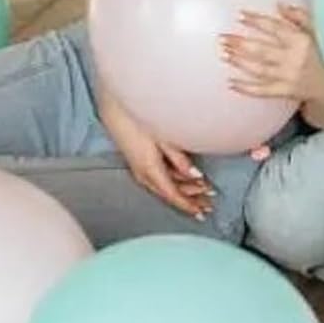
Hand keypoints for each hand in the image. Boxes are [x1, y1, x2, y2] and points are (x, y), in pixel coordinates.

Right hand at [99, 89, 212, 219]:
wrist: (116, 110)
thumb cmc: (140, 120)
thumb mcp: (164, 138)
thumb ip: (179, 158)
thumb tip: (194, 175)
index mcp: (150, 169)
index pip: (172, 194)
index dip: (187, 204)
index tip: (200, 212)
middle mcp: (144, 174)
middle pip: (169, 194)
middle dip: (189, 201)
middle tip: (207, 207)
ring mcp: (140, 170)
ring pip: (165, 188)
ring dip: (183, 193)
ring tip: (201, 196)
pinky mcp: (139, 163)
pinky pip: (159, 180)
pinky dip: (175, 183)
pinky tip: (186, 181)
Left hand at [221, 4, 323, 107]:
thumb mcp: (319, 30)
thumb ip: (300, 16)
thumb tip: (280, 5)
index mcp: (301, 40)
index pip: (275, 27)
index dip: (257, 21)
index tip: (241, 15)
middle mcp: (293, 58)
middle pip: (262, 49)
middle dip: (241, 43)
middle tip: (223, 38)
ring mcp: (288, 76)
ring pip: (259, 69)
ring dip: (240, 62)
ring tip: (224, 54)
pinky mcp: (286, 90)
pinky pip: (263, 90)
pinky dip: (247, 88)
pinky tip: (232, 83)